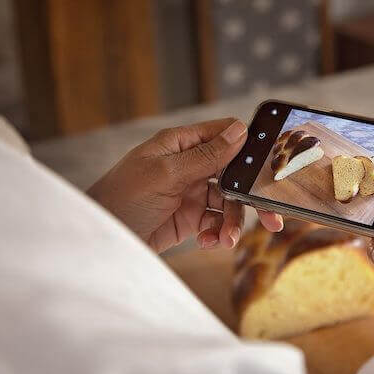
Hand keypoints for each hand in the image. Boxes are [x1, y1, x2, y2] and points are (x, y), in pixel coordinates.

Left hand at [88, 118, 282, 252]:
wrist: (100, 242)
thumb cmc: (122, 199)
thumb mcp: (166, 174)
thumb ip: (206, 155)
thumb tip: (240, 130)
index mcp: (180, 144)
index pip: (224, 135)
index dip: (250, 148)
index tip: (272, 167)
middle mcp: (187, 166)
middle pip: (233, 174)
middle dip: (250, 196)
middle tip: (272, 217)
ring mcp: (189, 193)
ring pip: (227, 203)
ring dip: (232, 222)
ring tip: (227, 240)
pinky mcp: (188, 219)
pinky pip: (215, 222)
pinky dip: (217, 233)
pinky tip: (209, 243)